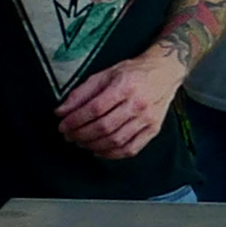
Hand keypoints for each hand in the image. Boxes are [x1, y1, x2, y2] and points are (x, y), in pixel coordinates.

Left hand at [56, 50, 188, 161]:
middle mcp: (138, 103)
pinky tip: (98, 150)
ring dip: (93, 145)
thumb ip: (81, 92)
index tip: (62, 125)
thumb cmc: (132, 72)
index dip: (75, 120)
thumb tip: (61, 111)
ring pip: (116, 140)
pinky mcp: (153, 129)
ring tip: (80, 143)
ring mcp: (148, 119)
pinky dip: (111, 154)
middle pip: (104, 127)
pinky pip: (131, 149)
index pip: (95, 108)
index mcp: (124, 85)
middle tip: (69, 136)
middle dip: (81, 135)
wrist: (164, 72)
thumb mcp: (104, 74)